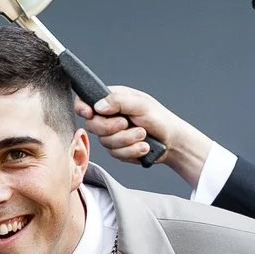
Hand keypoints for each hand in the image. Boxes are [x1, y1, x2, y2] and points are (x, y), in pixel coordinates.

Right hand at [81, 86, 212, 188]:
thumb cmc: (159, 118)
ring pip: (105, 142)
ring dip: (127, 140)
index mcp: (112, 100)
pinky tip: (143, 146)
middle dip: (111, 128)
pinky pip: (116, 154)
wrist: (172, 142)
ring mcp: (111, 134)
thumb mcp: (141, 104)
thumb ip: (119, 101)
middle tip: (127, 123)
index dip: (82, 108)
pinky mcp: (117, 150)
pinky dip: (132, 150)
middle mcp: (108, 117)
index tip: (90, 113)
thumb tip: (98, 106)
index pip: (85, 101)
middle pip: (92, 125)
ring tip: (143, 135)